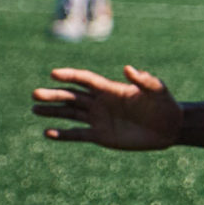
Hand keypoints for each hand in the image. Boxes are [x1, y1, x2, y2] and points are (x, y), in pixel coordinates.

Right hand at [33, 65, 181, 149]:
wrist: (169, 127)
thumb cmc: (164, 105)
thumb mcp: (157, 90)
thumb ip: (144, 80)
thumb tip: (129, 68)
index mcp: (111, 89)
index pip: (85, 80)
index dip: (70, 76)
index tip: (53, 74)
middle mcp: (101, 102)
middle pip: (72, 96)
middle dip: (54, 95)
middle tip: (34, 94)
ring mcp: (99, 119)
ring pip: (70, 113)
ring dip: (53, 111)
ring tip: (34, 109)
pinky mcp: (101, 135)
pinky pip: (78, 134)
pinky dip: (63, 134)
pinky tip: (48, 132)